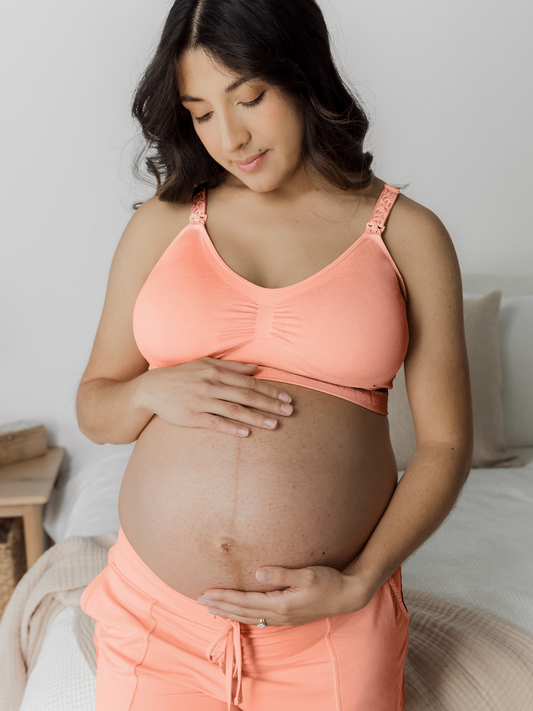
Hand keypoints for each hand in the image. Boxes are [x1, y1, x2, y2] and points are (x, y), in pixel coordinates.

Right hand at [137, 357, 293, 436]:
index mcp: (215, 371)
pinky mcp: (192, 417)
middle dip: (269, 404)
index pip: (249, 382)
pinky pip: (215, 423)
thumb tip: (256, 368)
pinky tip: (246, 433)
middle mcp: (210, 385)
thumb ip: (231, 366)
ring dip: (256, 418)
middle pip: (246, 395)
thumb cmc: (181, 375)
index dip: (270, 390)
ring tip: (274, 425)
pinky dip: (231, 428)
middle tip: (289, 411)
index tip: (286, 397)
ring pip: (234, 410)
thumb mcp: (204, 364)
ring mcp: (201, 401)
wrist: (151, 389)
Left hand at [196, 564, 374, 626]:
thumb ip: (282, 574)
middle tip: (200, 600)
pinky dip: (244, 615)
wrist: (349, 595)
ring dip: (229, 612)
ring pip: (250, 617)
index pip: (244, 602)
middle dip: (220, 606)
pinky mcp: (289, 616)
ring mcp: (284, 618)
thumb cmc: (329, 581)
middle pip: (243, 612)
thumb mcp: (307, 574)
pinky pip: (259, 618)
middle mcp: (280, 615)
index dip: (223, 597)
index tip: (205, 593)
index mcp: (281, 604)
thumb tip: (258, 572)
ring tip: (213, 607)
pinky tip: (240, 613)